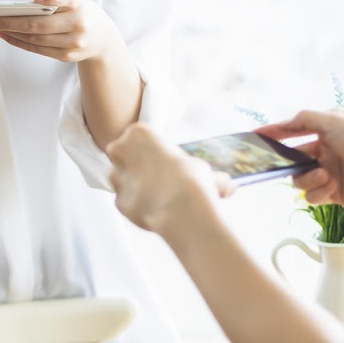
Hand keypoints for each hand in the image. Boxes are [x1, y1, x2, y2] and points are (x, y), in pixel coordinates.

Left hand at [0, 0, 118, 62]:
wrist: (103, 39)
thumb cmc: (83, 13)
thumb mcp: (77, 0)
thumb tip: (28, 2)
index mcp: (81, 6)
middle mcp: (79, 26)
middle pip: (40, 25)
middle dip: (10, 21)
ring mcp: (72, 44)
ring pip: (36, 39)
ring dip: (11, 33)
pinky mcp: (66, 56)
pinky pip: (38, 49)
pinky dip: (19, 42)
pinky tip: (5, 35)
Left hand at [107, 124, 233, 235]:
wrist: (181, 209)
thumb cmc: (192, 180)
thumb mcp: (201, 167)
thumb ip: (201, 172)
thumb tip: (227, 185)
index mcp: (138, 133)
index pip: (139, 137)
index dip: (151, 150)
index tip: (163, 160)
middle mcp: (120, 151)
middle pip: (124, 156)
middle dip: (137, 166)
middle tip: (159, 178)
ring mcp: (116, 177)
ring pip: (121, 179)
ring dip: (136, 186)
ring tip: (159, 196)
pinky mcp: (117, 200)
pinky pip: (127, 202)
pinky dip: (138, 206)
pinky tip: (154, 210)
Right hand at [256, 109, 343, 208]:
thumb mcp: (333, 120)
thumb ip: (303, 119)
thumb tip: (285, 122)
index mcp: (328, 130)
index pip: (294, 130)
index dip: (274, 133)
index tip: (254, 136)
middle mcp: (328, 151)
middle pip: (293, 159)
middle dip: (287, 163)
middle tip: (278, 166)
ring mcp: (331, 173)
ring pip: (300, 179)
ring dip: (308, 178)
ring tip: (325, 175)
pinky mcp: (336, 194)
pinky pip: (313, 196)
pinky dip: (319, 191)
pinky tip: (332, 186)